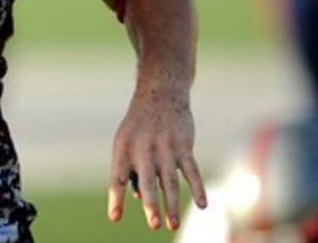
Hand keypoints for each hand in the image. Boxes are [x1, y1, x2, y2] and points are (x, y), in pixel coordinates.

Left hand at [107, 86, 206, 231]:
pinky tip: (203, 205)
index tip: (115, 218)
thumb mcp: (127, 141)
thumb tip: (141, 199)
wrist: (160, 92)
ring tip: (172, 224)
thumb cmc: (140, 124)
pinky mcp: (183, 145)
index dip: (116, 198)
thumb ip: (132, 169)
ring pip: (170, 180)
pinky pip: (192, 170)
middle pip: (147, 181)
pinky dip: (198, 187)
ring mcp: (164, 147)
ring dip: (172, 203)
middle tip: (154, 225)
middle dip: (151, 204)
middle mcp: (143, 148)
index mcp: (123, 148)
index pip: (116, 177)